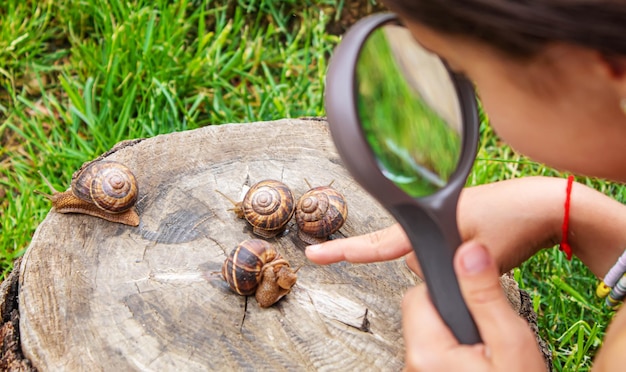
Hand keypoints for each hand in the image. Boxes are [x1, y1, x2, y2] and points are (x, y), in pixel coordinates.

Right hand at [306, 176, 624, 276]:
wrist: (548, 205)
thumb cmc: (516, 223)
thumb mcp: (477, 256)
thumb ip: (446, 270)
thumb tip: (422, 271)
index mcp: (426, 217)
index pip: (377, 242)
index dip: (344, 252)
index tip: (315, 256)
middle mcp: (429, 215)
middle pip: (405, 251)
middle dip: (425, 259)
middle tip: (458, 247)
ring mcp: (444, 218)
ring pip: (428, 253)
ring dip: (449, 260)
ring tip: (490, 241)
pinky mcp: (459, 223)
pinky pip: (445, 246)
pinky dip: (458, 254)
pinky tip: (483, 245)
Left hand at [402, 241, 544, 370]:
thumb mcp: (510, 341)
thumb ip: (485, 295)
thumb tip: (468, 252)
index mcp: (427, 352)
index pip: (416, 295)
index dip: (446, 288)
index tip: (469, 297)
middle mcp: (413, 366)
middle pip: (419, 314)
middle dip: (449, 310)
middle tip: (483, 330)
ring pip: (427, 335)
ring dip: (452, 333)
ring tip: (483, 349)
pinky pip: (433, 354)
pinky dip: (452, 350)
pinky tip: (476, 361)